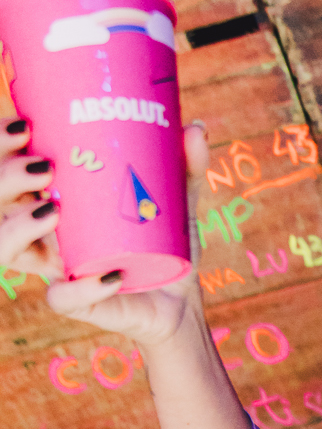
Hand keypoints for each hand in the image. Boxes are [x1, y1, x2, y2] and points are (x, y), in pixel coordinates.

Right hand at [0, 119, 209, 344]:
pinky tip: (108, 276)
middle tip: (43, 166)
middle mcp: (41, 231)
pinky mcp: (74, 302)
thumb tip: (196, 127)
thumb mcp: (176, 198)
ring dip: (17, 228)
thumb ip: (185, 165)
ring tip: (51, 210)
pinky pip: (62, 296)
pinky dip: (82, 288)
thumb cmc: (164, 242)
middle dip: (5, 179)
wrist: (178, 300)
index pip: (8, 168)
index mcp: (51, 196)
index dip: (0, 147)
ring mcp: (53, 267)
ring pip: (7, 250)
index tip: (23, 126)